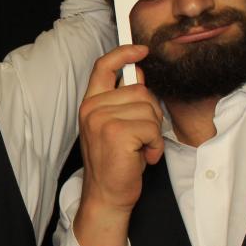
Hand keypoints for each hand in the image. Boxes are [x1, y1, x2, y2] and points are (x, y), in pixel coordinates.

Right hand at [73, 44, 162, 245]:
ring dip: (154, 132)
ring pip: (149, 109)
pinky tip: (142, 156)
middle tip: (140, 138)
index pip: (103, 67)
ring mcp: (101, 119)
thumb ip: (124, 101)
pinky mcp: (115, 132)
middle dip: (151, 114)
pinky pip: (151, 127)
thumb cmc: (116, 163)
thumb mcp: (116, 126)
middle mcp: (92, 108)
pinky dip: (154, 144)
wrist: (107, 195)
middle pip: (140, 90)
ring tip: (140, 149)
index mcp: (90, 104)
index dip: (123, 54)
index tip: (141, 50)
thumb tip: (140, 75)